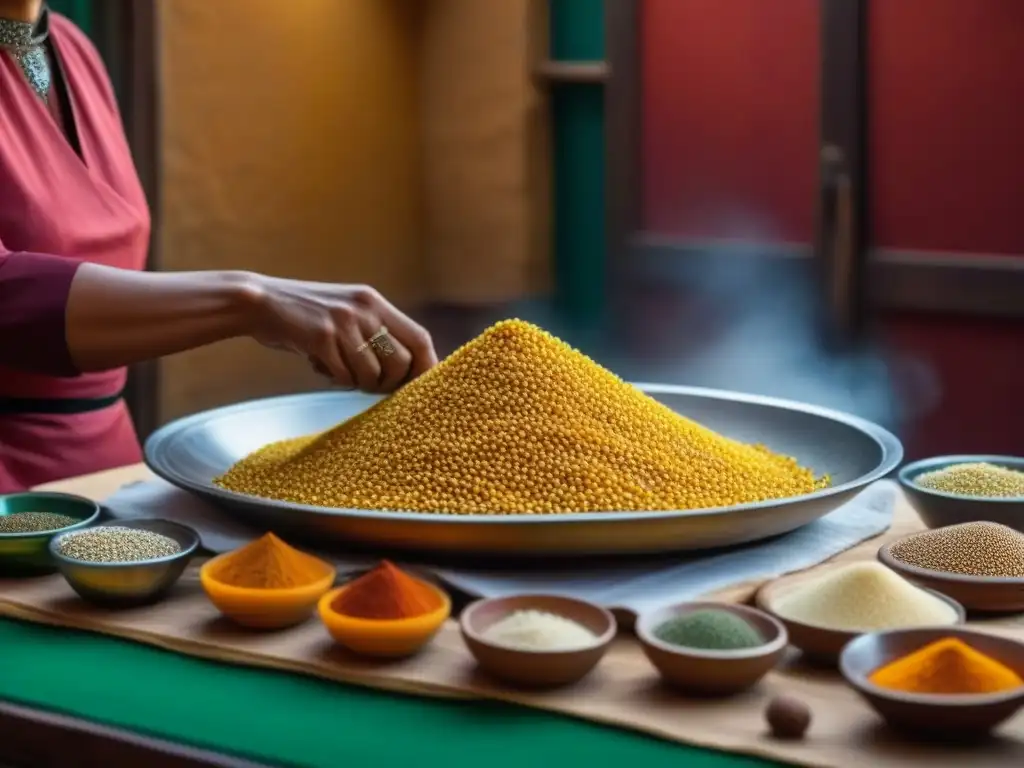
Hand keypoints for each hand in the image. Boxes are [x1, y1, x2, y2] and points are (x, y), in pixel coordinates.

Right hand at [246, 276, 437, 392]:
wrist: (260, 302)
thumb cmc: (306, 315)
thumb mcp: (347, 312)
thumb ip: (374, 332)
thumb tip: (406, 370)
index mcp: (374, 302)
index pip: (419, 338)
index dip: (426, 366)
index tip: (421, 387)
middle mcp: (365, 309)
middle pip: (401, 362)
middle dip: (390, 384)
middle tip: (371, 387)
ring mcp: (343, 323)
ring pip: (372, 374)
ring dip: (359, 384)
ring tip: (340, 372)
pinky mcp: (321, 338)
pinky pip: (343, 376)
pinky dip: (335, 379)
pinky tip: (319, 365)